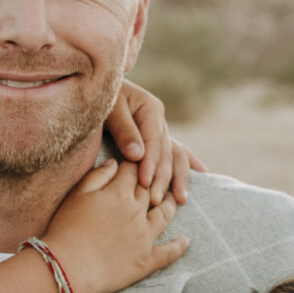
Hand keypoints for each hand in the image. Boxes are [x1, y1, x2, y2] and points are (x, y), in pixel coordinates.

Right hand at [41, 159, 189, 292]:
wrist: (67, 267)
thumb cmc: (65, 230)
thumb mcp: (76, 196)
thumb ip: (97, 176)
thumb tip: (116, 162)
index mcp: (118, 193)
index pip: (132, 170)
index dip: (134, 164)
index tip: (135, 161)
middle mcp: (136, 211)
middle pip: (151, 189)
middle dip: (154, 180)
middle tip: (157, 177)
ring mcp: (144, 236)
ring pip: (165, 215)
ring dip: (170, 205)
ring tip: (173, 200)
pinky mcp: (146, 260)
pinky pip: (169, 252)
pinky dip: (179, 246)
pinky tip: (186, 241)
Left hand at [105, 79, 205, 204]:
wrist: (91, 92)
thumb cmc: (96, 98)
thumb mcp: (109, 108)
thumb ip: (123, 130)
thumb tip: (138, 155)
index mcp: (150, 108)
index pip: (153, 141)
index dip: (150, 163)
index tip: (145, 183)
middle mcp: (159, 119)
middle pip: (166, 152)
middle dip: (162, 177)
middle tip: (155, 200)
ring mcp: (159, 130)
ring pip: (174, 156)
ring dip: (178, 178)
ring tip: (179, 200)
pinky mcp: (155, 139)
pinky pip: (176, 153)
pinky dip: (187, 165)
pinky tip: (201, 175)